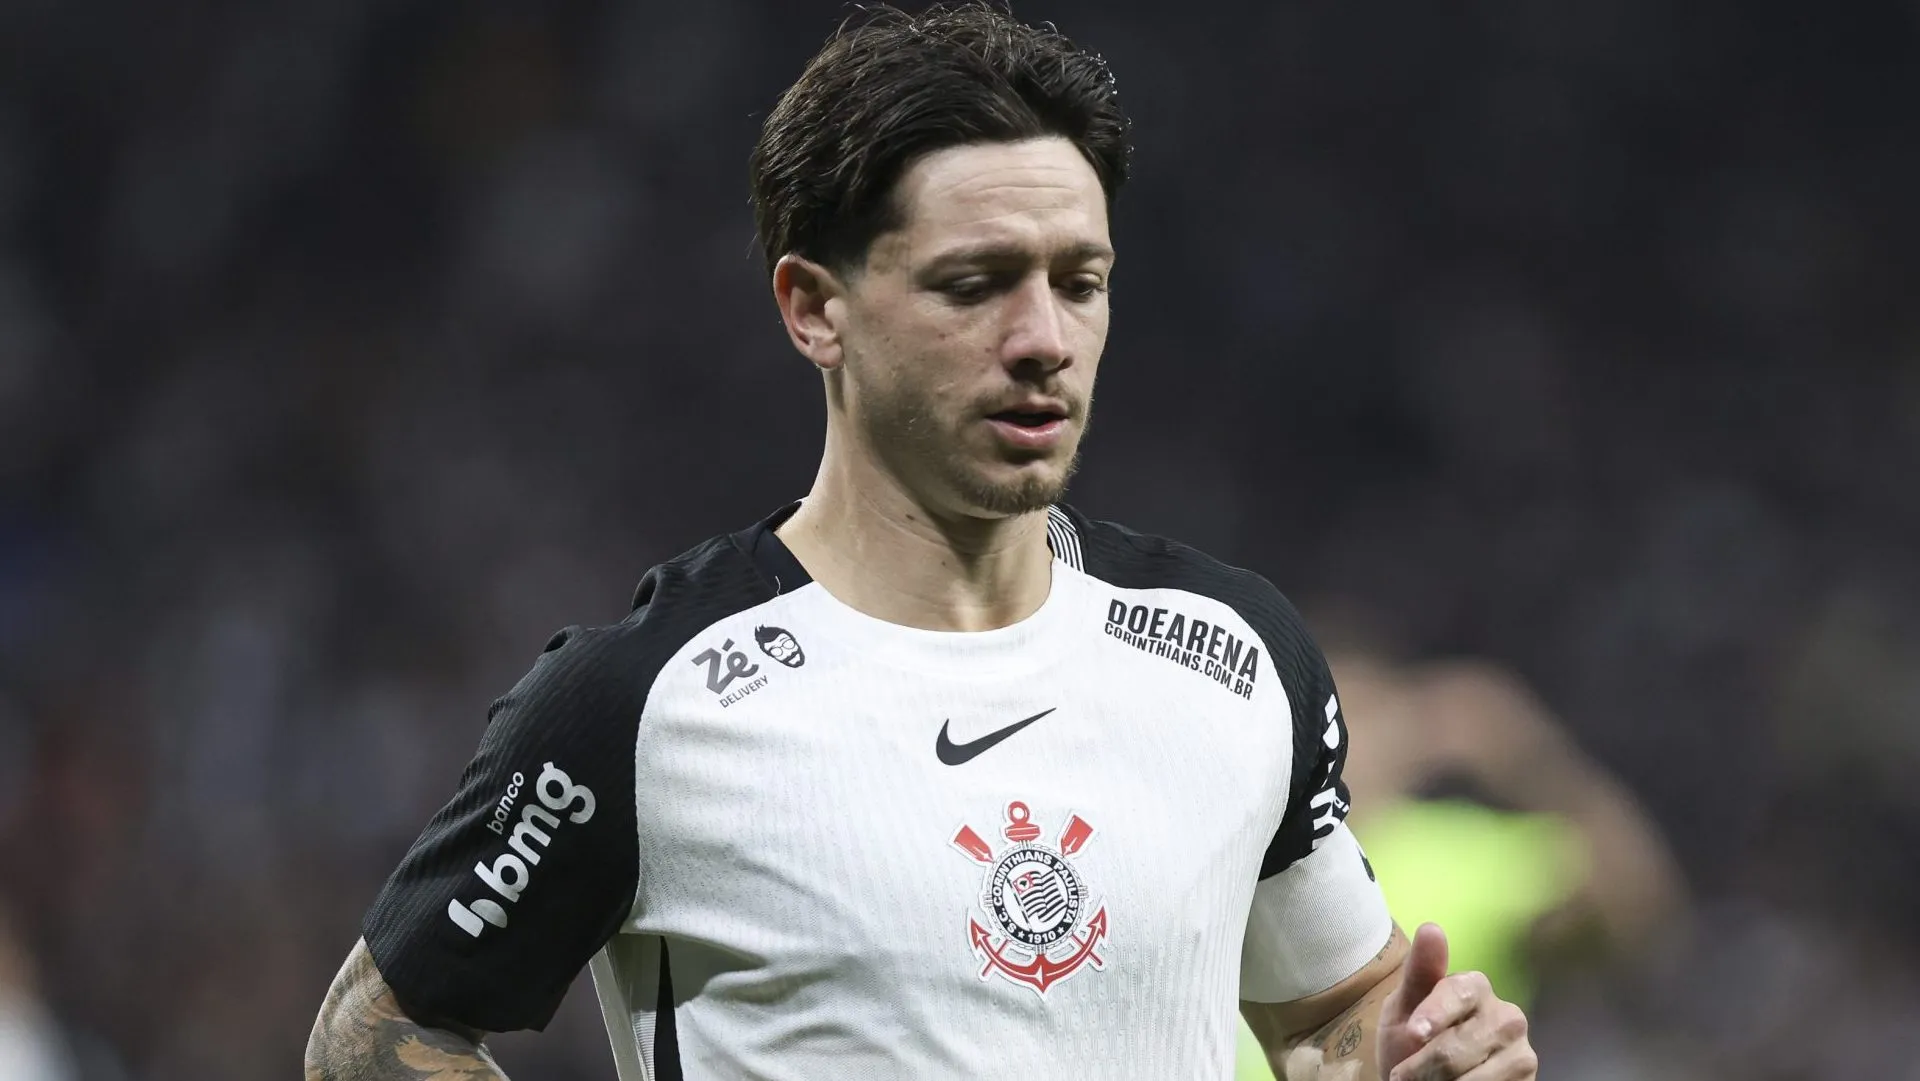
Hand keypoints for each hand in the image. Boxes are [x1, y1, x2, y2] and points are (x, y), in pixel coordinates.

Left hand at [1376, 923, 1535, 1080]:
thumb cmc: (1411, 1040)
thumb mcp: (1403, 1008)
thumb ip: (1419, 973)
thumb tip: (1432, 928)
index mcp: (1476, 987)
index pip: (1458, 993)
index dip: (1434, 1013)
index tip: (1413, 1033)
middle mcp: (1507, 1015)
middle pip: (1460, 1043)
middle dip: (1423, 1066)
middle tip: (1402, 1077)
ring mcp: (1521, 1051)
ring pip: (1475, 1076)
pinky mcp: (1528, 1080)